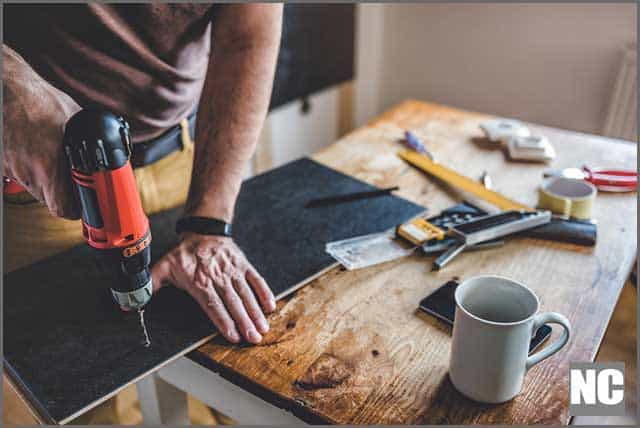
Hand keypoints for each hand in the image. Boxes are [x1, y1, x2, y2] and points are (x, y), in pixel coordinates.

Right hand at [3, 44, 80, 217]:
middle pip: (49, 200)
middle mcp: (28, 171)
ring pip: (35, 188)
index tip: (83, 204)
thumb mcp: (78, 121)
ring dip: (45, 179)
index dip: (76, 209)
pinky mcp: (2, 164)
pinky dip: (28, 168)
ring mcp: (12, 168)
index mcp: (49, 166)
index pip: (63, 209)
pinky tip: (34, 151)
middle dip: (62, 192)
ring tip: (50, 157)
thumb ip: (93, 141)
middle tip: (71, 179)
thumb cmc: (41, 101)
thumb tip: (111, 153)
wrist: (7, 89)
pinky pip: (19, 175)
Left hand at [151, 233, 275, 343]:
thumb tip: (131, 302)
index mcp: (200, 281)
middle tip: (254, 338)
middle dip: (244, 322)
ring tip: (263, 329)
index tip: (233, 335)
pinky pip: (256, 279)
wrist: (204, 230)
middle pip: (233, 303)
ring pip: (246, 294)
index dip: (223, 321)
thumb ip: (151, 285)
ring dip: (256, 312)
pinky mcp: (243, 265)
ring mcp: (233, 271)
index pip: (213, 305)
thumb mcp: (164, 266)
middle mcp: (219, 278)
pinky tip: (271, 306)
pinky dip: (264, 292)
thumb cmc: (184, 253)